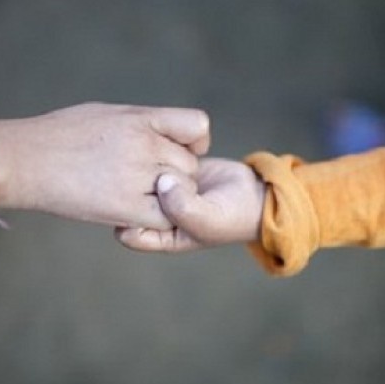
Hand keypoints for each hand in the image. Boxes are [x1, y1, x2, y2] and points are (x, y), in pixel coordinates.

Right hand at [0, 102, 209, 228]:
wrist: (23, 159)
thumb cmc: (59, 135)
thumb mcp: (106, 114)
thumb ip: (142, 124)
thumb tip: (163, 133)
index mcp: (141, 118)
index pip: (198, 126)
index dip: (193, 142)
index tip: (176, 150)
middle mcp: (145, 145)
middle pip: (189, 165)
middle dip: (174, 174)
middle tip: (144, 181)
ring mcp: (137, 176)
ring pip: (181, 193)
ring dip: (166, 199)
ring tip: (134, 196)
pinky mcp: (126, 208)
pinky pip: (165, 219)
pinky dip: (157, 221)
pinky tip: (133, 215)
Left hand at [114, 158, 265, 251]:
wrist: (258, 195)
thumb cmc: (233, 218)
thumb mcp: (208, 220)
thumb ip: (182, 207)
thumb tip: (162, 182)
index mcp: (159, 235)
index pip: (126, 231)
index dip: (126, 216)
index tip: (138, 199)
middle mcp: (156, 213)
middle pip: (127, 201)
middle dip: (132, 186)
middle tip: (152, 175)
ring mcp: (164, 190)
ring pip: (140, 177)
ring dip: (148, 164)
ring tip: (162, 157)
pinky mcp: (173, 168)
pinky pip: (158, 159)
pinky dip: (163, 151)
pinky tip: (175, 148)